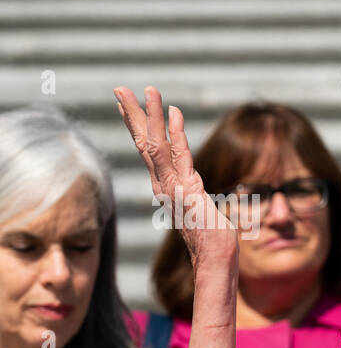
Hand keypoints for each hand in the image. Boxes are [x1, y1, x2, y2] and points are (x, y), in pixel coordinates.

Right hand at [113, 85, 238, 270]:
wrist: (214, 259)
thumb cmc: (210, 241)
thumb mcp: (198, 212)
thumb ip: (192, 199)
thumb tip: (192, 195)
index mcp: (165, 186)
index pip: (148, 150)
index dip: (139, 126)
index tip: (129, 105)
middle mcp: (163, 184)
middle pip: (143, 142)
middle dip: (133, 114)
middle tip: (119, 88)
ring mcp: (173, 186)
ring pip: (156, 144)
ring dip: (152, 115)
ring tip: (146, 89)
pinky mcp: (188, 189)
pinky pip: (180, 155)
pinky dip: (177, 132)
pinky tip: (174, 112)